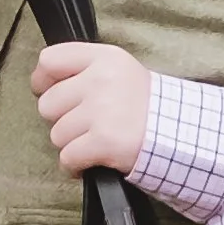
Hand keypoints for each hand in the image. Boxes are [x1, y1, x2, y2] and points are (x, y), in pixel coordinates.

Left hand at [31, 42, 151, 176]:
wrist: (182, 133)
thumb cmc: (144, 104)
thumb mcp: (119, 70)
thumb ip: (84, 69)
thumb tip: (42, 84)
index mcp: (103, 58)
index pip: (50, 60)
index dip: (42, 81)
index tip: (46, 92)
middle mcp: (100, 80)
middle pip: (48, 104)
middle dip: (61, 120)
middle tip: (84, 125)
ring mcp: (101, 110)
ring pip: (57, 134)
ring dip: (71, 144)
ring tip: (94, 142)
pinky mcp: (104, 141)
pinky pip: (67, 158)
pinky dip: (75, 166)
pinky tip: (90, 161)